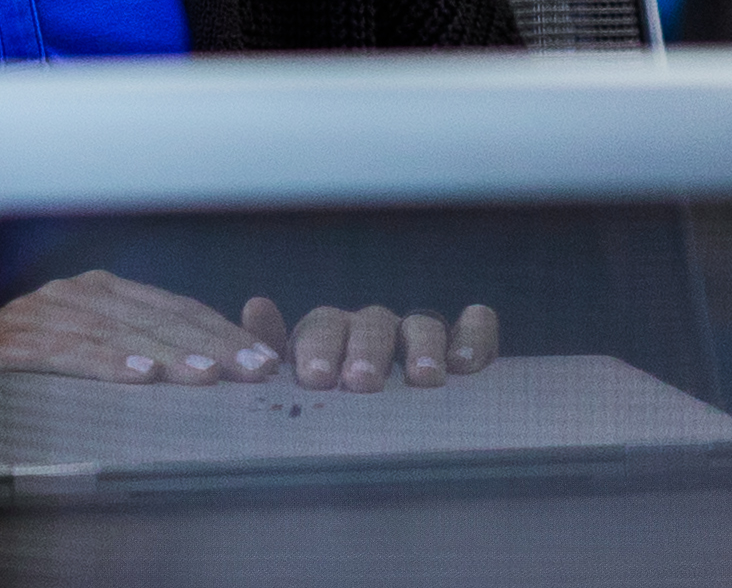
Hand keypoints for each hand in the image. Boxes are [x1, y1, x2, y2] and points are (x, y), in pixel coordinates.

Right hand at [0, 271, 286, 385]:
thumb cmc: (31, 374)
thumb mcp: (97, 353)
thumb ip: (157, 345)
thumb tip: (235, 339)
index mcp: (100, 293)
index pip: (173, 309)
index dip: (220, 332)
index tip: (264, 361)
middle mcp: (72, 293)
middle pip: (153, 318)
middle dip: (208, 344)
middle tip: (251, 371)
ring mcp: (38, 314)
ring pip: (116, 333)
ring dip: (166, 353)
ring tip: (207, 377)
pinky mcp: (7, 343)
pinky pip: (65, 352)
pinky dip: (105, 363)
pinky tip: (140, 378)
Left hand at [242, 298, 498, 391]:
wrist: (370, 424)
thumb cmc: (328, 408)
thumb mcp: (294, 385)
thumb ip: (269, 349)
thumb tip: (257, 306)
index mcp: (332, 335)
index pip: (323, 327)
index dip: (319, 350)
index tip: (317, 382)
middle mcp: (375, 329)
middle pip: (371, 324)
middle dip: (367, 351)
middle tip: (362, 383)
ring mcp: (419, 337)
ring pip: (421, 324)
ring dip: (422, 346)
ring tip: (423, 378)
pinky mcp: (464, 351)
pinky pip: (475, 329)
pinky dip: (474, 336)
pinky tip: (469, 364)